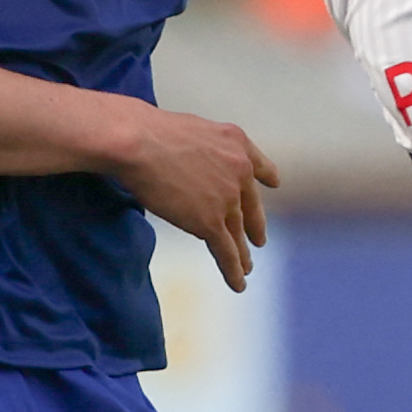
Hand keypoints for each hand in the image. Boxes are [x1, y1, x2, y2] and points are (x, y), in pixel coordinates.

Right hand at [110, 99, 279, 288]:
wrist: (137, 143)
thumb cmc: (148, 131)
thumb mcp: (192, 129)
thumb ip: (204, 149)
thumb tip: (192, 163)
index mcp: (236, 143)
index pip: (259, 165)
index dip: (267, 177)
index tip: (274, 184)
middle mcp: (240, 170)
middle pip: (250, 205)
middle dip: (255, 226)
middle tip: (259, 240)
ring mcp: (227, 198)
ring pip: (238, 233)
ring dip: (242, 254)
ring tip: (246, 268)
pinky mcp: (210, 222)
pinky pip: (226, 251)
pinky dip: (233, 270)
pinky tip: (239, 283)